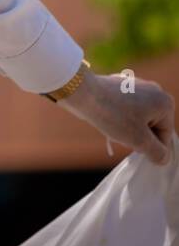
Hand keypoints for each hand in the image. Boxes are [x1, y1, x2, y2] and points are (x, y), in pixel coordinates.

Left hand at [59, 71, 174, 164]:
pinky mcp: (120, 86)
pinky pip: (124, 110)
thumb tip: (163, 158)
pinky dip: (116, 117)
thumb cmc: (113, 115)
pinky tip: (105, 116)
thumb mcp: (139, 140)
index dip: (148, 145)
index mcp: (165, 102)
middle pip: (151, 126)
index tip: (130, 141)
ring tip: (111, 123)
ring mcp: (136, 86)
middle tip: (119, 132)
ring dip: (125, 128)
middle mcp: (154, 91)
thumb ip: (157, 153)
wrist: (81, 92)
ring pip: (136, 119)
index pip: (164, 136)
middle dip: (136, 135)